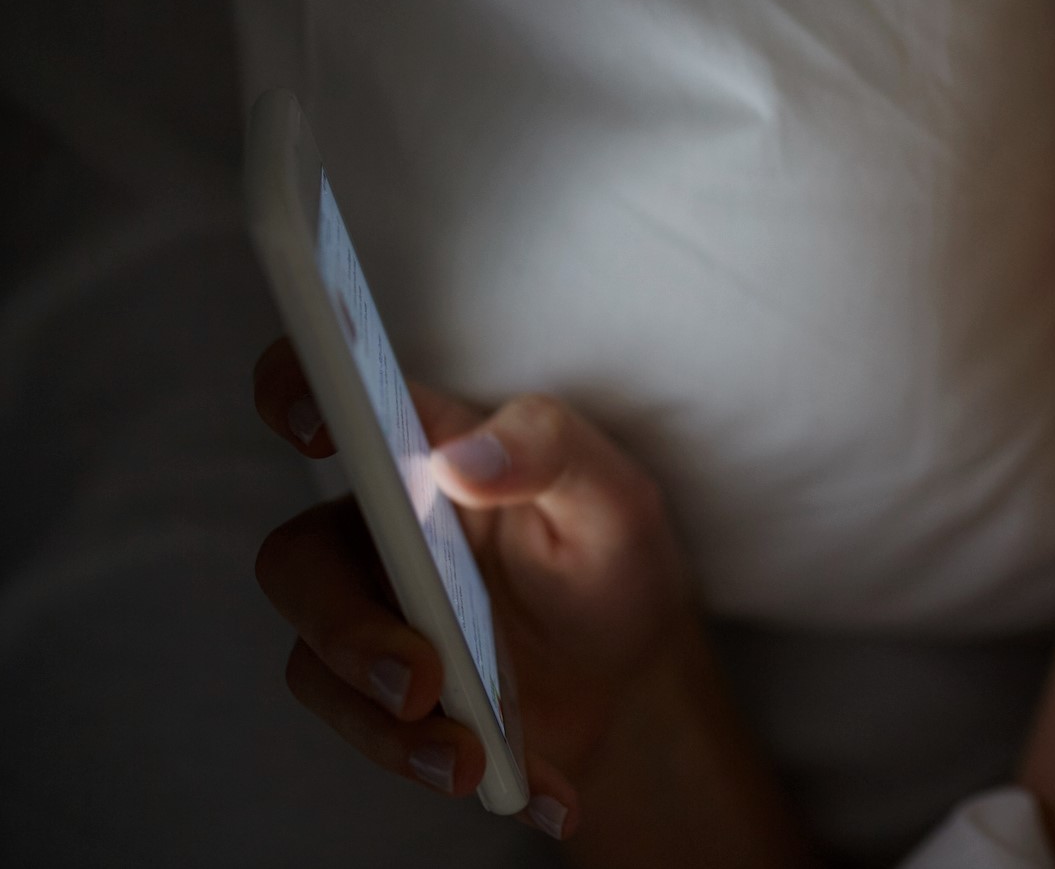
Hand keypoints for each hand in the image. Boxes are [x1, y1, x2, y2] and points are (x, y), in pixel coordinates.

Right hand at [250, 338, 701, 839]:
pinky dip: (443, 765)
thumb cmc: (612, 561)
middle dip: (346, 630)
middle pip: (298, 561)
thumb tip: (461, 459)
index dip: (296, 389)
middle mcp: (374, 529)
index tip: (317, 424)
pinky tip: (534, 790)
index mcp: (422, 452)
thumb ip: (550, 452)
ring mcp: (370, 616)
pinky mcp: (382, 695)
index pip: (335, 396)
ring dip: (387, 724)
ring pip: (318, 662)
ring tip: (471, 758)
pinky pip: (372, 733)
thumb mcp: (614, 499)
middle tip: (423, 681)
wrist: (633, 681)